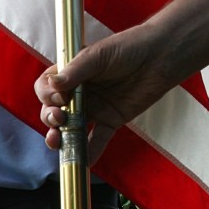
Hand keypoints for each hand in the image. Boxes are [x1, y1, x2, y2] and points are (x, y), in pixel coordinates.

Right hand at [34, 24, 173, 161]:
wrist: (161, 55)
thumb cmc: (129, 46)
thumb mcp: (98, 55)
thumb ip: (75, 71)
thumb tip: (53, 85)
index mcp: (71, 74)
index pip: (46, 88)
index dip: (47, 96)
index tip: (58, 98)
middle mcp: (78, 93)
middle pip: (52, 112)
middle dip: (50, 118)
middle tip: (58, 118)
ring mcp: (94, 109)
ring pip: (70, 129)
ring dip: (62, 139)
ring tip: (58, 143)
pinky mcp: (110, 121)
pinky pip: (97, 141)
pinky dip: (90, 153)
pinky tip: (84, 162)